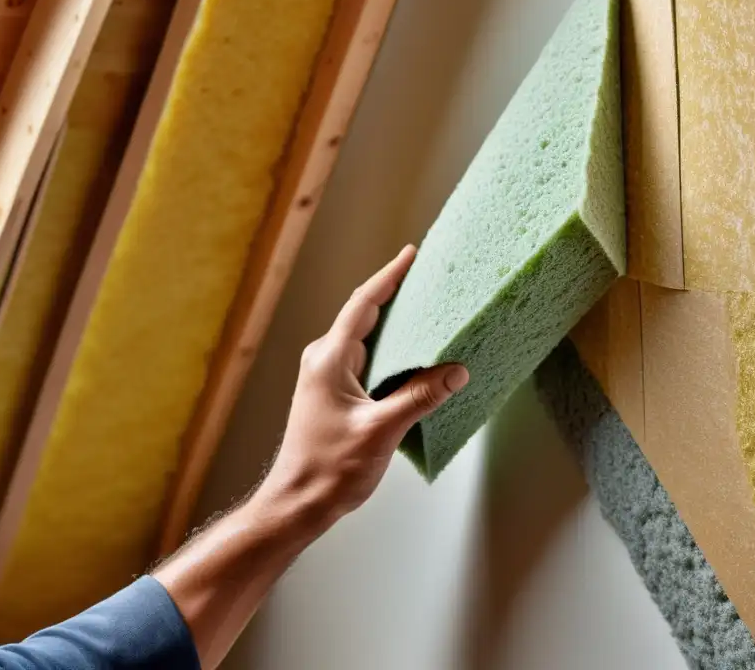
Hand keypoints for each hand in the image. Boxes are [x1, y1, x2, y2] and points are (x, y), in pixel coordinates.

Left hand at [255, 245, 468, 528]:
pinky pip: (365, 358)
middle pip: (364, 315)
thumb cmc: (330, 468)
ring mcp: (326, 375)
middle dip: (395, 294)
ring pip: (365, 337)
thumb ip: (419, 397)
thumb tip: (456, 371)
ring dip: (394, 323)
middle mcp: (324, 360)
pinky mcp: (332, 391)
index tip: (410, 254)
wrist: (299, 500)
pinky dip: (389, 349)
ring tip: (427, 309)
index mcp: (329, 359)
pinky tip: (413, 354)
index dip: (388, 277)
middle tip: (428, 276)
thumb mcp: (381, 430)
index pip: (363, 305)